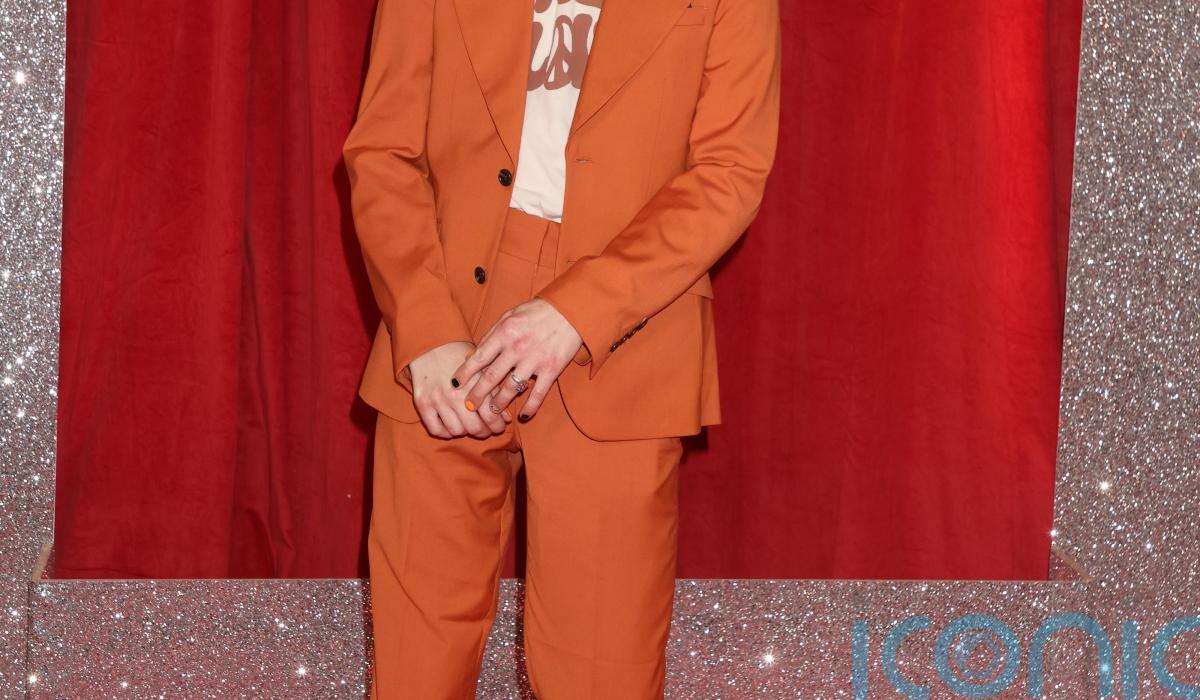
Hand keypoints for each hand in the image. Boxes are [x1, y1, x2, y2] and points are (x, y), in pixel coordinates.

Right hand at [408, 340, 511, 438]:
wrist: (431, 344)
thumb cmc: (459, 356)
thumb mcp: (481, 368)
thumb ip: (494, 392)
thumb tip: (507, 418)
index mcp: (474, 384)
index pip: (491, 416)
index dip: (497, 426)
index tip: (499, 426)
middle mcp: (456, 394)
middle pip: (475, 427)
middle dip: (484, 432)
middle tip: (486, 430)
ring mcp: (438, 400)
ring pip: (456, 431)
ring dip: (465, 432)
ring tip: (468, 426)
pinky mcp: (422, 403)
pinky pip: (435, 429)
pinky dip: (445, 432)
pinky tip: (451, 426)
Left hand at [451, 298, 582, 420]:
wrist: (571, 310)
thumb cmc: (538, 311)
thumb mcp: (510, 315)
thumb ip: (492, 334)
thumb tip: (473, 354)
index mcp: (504, 333)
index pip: (479, 357)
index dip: (465, 372)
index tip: (455, 384)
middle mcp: (517, 348)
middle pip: (491, 377)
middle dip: (477, 394)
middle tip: (468, 406)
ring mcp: (534, 360)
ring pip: (512, 388)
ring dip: (499, 403)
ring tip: (492, 412)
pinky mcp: (552, 368)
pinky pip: (538, 393)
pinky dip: (531, 406)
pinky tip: (524, 415)